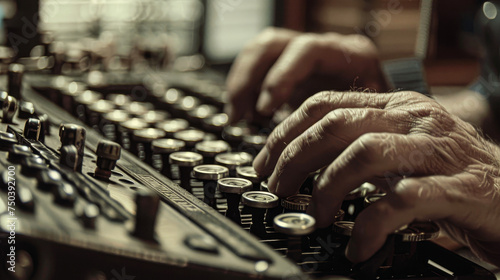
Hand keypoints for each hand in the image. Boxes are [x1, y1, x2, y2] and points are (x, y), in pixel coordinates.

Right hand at [225, 27, 386, 122]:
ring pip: (260, 52)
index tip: (266, 109)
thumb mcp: (373, 122)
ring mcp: (302, 57)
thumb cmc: (379, 120)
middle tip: (243, 114)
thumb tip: (323, 150)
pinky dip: (243, 89)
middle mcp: (323, 48)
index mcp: (349, 54)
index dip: (282, 77)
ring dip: (241, 83)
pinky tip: (241, 115)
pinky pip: (256, 68)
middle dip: (251, 78)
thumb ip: (350, 125)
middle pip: (274, 43)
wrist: (380, 114)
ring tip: (236, 116)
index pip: (307, 50)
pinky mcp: (287, 69)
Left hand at [253, 90, 499, 264]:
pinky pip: (403, 200)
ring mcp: (439, 152)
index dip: (286, 132)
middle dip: (295, 159)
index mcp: (397, 108)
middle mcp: (416, 121)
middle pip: (337, 126)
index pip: (327, 104)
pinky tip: (360, 246)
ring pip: (365, 153)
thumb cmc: (452, 180)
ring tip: (318, 218)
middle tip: (278, 191)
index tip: (265, 163)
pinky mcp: (461, 188)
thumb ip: (359, 151)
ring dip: (329, 188)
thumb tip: (302, 166)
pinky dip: (372, 225)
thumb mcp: (399, 155)